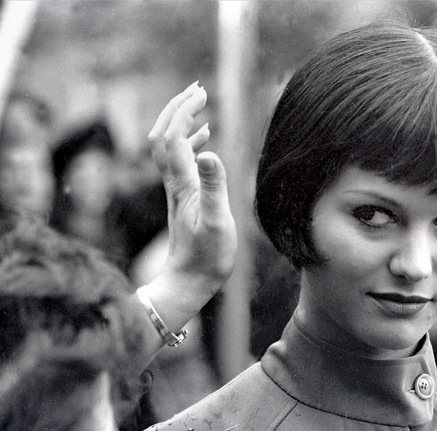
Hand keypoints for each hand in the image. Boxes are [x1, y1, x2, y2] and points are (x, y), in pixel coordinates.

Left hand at [145, 83, 236, 327]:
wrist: (189, 280)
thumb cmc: (207, 257)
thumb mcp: (217, 222)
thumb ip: (214, 187)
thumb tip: (210, 152)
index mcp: (183, 183)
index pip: (175, 136)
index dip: (184, 111)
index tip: (201, 94)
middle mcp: (175, 182)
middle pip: (164, 135)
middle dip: (177, 108)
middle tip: (197, 90)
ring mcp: (177, 189)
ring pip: (170, 146)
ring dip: (181, 121)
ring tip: (200, 105)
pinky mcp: (183, 196)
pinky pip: (181, 160)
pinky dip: (190, 142)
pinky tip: (205, 139)